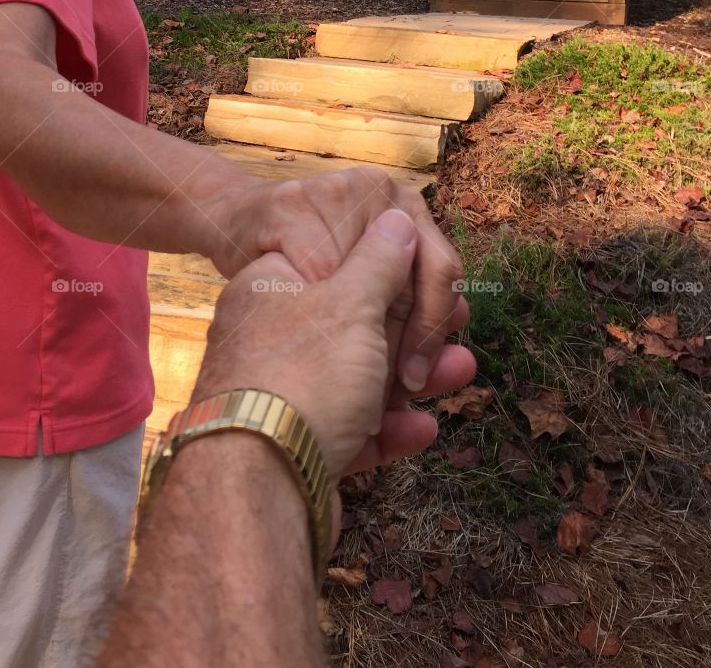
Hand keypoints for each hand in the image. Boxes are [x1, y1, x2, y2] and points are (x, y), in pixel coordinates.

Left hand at [192, 209, 476, 478]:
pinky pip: (345, 429)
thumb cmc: (301, 378)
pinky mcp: (291, 448)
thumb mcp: (348, 302)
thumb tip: (397, 220)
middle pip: (351, 326)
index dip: (391, 274)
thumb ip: (378, 260)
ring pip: (355, 381)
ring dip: (410, 380)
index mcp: (269, 286)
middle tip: (456, 339)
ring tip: (458, 375)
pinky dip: (385, 429)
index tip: (431, 288)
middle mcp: (266, 336)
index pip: (337, 264)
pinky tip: (420, 429)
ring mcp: (277, 395)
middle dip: (413, 332)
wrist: (252, 491)